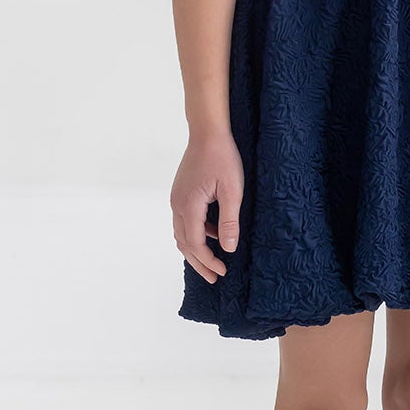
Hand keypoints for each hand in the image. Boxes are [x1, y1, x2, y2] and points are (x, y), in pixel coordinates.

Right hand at [170, 131, 244, 281]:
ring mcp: (177, 198)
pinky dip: (197, 233)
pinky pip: (185, 220)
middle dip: (199, 263)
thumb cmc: (222, 157)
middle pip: (184, 243)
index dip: (208, 261)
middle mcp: (177, 204)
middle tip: (214, 278)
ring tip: (212, 261)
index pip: (196, 244)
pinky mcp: (181, 192)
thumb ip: (229, 221)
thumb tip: (228, 248)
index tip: (222, 272)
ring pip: (182, 233)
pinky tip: (214, 234)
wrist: (207, 132)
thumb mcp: (232, 191)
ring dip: (196, 249)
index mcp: (189, 206)